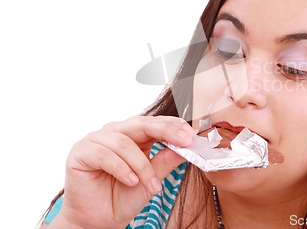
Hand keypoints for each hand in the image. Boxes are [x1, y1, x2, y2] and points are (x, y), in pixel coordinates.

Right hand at [50, 115, 192, 228]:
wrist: (97, 221)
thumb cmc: (121, 198)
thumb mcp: (150, 181)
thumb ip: (165, 162)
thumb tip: (184, 148)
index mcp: (134, 136)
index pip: (154, 123)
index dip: (173, 126)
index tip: (190, 134)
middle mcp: (115, 133)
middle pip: (141, 124)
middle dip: (165, 131)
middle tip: (183, 141)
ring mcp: (97, 140)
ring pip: (124, 142)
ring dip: (141, 164)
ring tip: (150, 183)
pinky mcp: (81, 152)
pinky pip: (104, 154)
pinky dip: (121, 168)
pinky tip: (131, 181)